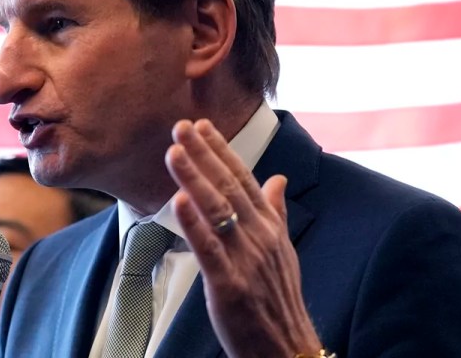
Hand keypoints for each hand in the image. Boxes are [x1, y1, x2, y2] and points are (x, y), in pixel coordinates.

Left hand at [165, 119, 321, 357]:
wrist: (286, 347)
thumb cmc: (279, 297)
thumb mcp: (283, 249)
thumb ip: (275, 211)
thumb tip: (278, 179)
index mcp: (269, 225)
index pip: (242, 178)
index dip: (221, 150)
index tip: (202, 126)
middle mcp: (259, 236)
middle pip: (227, 186)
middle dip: (202, 154)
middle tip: (180, 127)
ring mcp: (245, 259)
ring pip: (217, 210)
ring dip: (194, 178)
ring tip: (174, 152)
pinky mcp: (230, 285)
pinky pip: (209, 250)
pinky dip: (193, 224)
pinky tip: (178, 202)